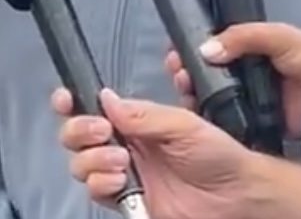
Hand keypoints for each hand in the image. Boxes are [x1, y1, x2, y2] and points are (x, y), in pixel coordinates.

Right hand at [52, 88, 266, 218]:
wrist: (235, 196)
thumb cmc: (218, 155)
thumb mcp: (184, 125)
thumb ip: (144, 115)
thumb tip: (106, 99)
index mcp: (136, 122)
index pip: (94, 107)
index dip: (73, 102)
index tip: (65, 99)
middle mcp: (124, 145)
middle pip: (76, 135)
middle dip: (80, 130)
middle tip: (103, 131)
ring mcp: (123, 174)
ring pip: (81, 163)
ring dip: (93, 159)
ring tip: (122, 162)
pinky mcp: (126, 201)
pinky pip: (96, 191)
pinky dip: (101, 184)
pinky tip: (120, 181)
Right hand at [166, 22, 300, 137]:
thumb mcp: (278, 37)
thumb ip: (243, 37)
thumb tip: (205, 50)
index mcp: (252, 47)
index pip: (214, 45)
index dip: (193, 48)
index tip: (174, 53)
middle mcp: (246, 71)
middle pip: (207, 71)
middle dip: (188, 71)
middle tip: (176, 73)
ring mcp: (248, 98)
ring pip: (211, 95)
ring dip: (194, 93)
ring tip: (183, 91)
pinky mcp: (252, 121)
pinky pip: (224, 118)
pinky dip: (208, 117)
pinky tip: (195, 114)